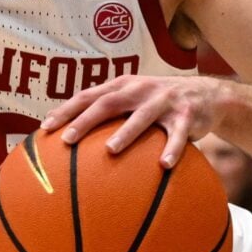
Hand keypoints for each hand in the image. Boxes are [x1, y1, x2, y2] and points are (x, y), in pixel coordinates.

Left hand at [39, 73, 228, 166]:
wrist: (207, 94)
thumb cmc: (158, 103)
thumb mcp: (132, 99)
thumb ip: (107, 110)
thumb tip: (69, 135)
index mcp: (122, 86)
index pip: (88, 96)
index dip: (66, 110)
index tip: (45, 127)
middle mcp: (141, 90)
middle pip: (108, 103)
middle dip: (85, 121)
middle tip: (67, 140)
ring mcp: (164, 101)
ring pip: (142, 117)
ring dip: (125, 133)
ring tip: (110, 150)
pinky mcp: (186, 115)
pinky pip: (178, 135)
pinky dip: (171, 149)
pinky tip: (164, 165)